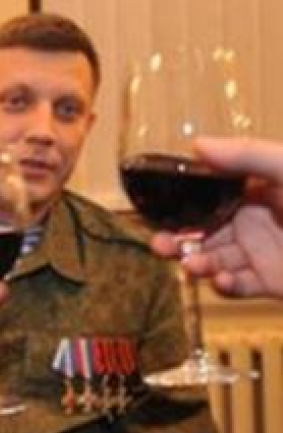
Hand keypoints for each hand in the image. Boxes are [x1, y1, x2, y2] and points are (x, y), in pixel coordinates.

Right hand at [149, 136, 282, 299]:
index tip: (160, 210)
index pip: (211, 193)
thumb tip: (198, 145)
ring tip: (194, 266)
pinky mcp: (271, 283)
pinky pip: (238, 286)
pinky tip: (225, 281)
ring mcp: (265, 253)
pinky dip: (226, 286)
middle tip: (162, 245)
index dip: (184, 203)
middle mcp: (259, 219)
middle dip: (180, 238)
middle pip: (206, 230)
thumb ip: (249, 157)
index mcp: (263, 188)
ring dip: (198, 264)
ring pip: (216, 259)